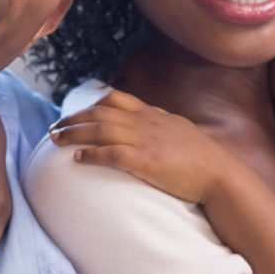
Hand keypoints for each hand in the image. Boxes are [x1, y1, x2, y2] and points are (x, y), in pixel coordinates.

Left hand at [48, 89, 236, 204]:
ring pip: (101, 130)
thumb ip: (161, 122)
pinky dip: (92, 155)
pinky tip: (78, 159)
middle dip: (74, 119)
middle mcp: (145, 123)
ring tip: (56, 141)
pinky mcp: (146, 161)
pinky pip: (112, 154)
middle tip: (54, 129)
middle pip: (100, 113)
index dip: (92, 104)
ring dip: (74, 134)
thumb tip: (149, 118)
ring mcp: (145, 141)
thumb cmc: (203, 157)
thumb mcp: (179, 129)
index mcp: (153, 115)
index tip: (76, 113)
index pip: (116, 99)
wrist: (220, 174)